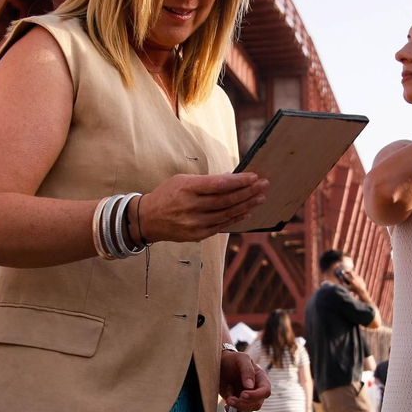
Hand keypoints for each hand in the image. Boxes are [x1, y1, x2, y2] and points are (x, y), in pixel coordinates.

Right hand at [138, 173, 267, 242]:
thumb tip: (231, 178)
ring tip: (260, 198)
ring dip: (247, 206)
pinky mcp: (197, 235)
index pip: (219, 184)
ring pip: (227, 214)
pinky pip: (221, 226)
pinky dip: (236, 219)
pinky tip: (247, 212)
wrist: (148, 219)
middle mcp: (192, 206)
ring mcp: (195, 223)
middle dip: (248, 192)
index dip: (239, 181)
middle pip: (226, 200)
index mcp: (187, 188)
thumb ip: (206, 181)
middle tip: (264, 185)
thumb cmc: (167, 195)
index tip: (254, 176)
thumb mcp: (182, 180)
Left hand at [220, 350, 270, 411]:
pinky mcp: (238, 403)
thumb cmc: (232, 359)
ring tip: (227, 400)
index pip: (265, 391)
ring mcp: (247, 398)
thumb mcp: (240, 359)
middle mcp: (256, 390)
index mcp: (261, 379)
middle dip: (243, 404)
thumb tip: (250, 386)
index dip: (256, 395)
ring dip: (237, 408)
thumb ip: (247, 370)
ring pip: (248, 410)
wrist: (220, 364)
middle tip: (230, 400)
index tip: (243, 394)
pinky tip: (227, 406)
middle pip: (257, 404)